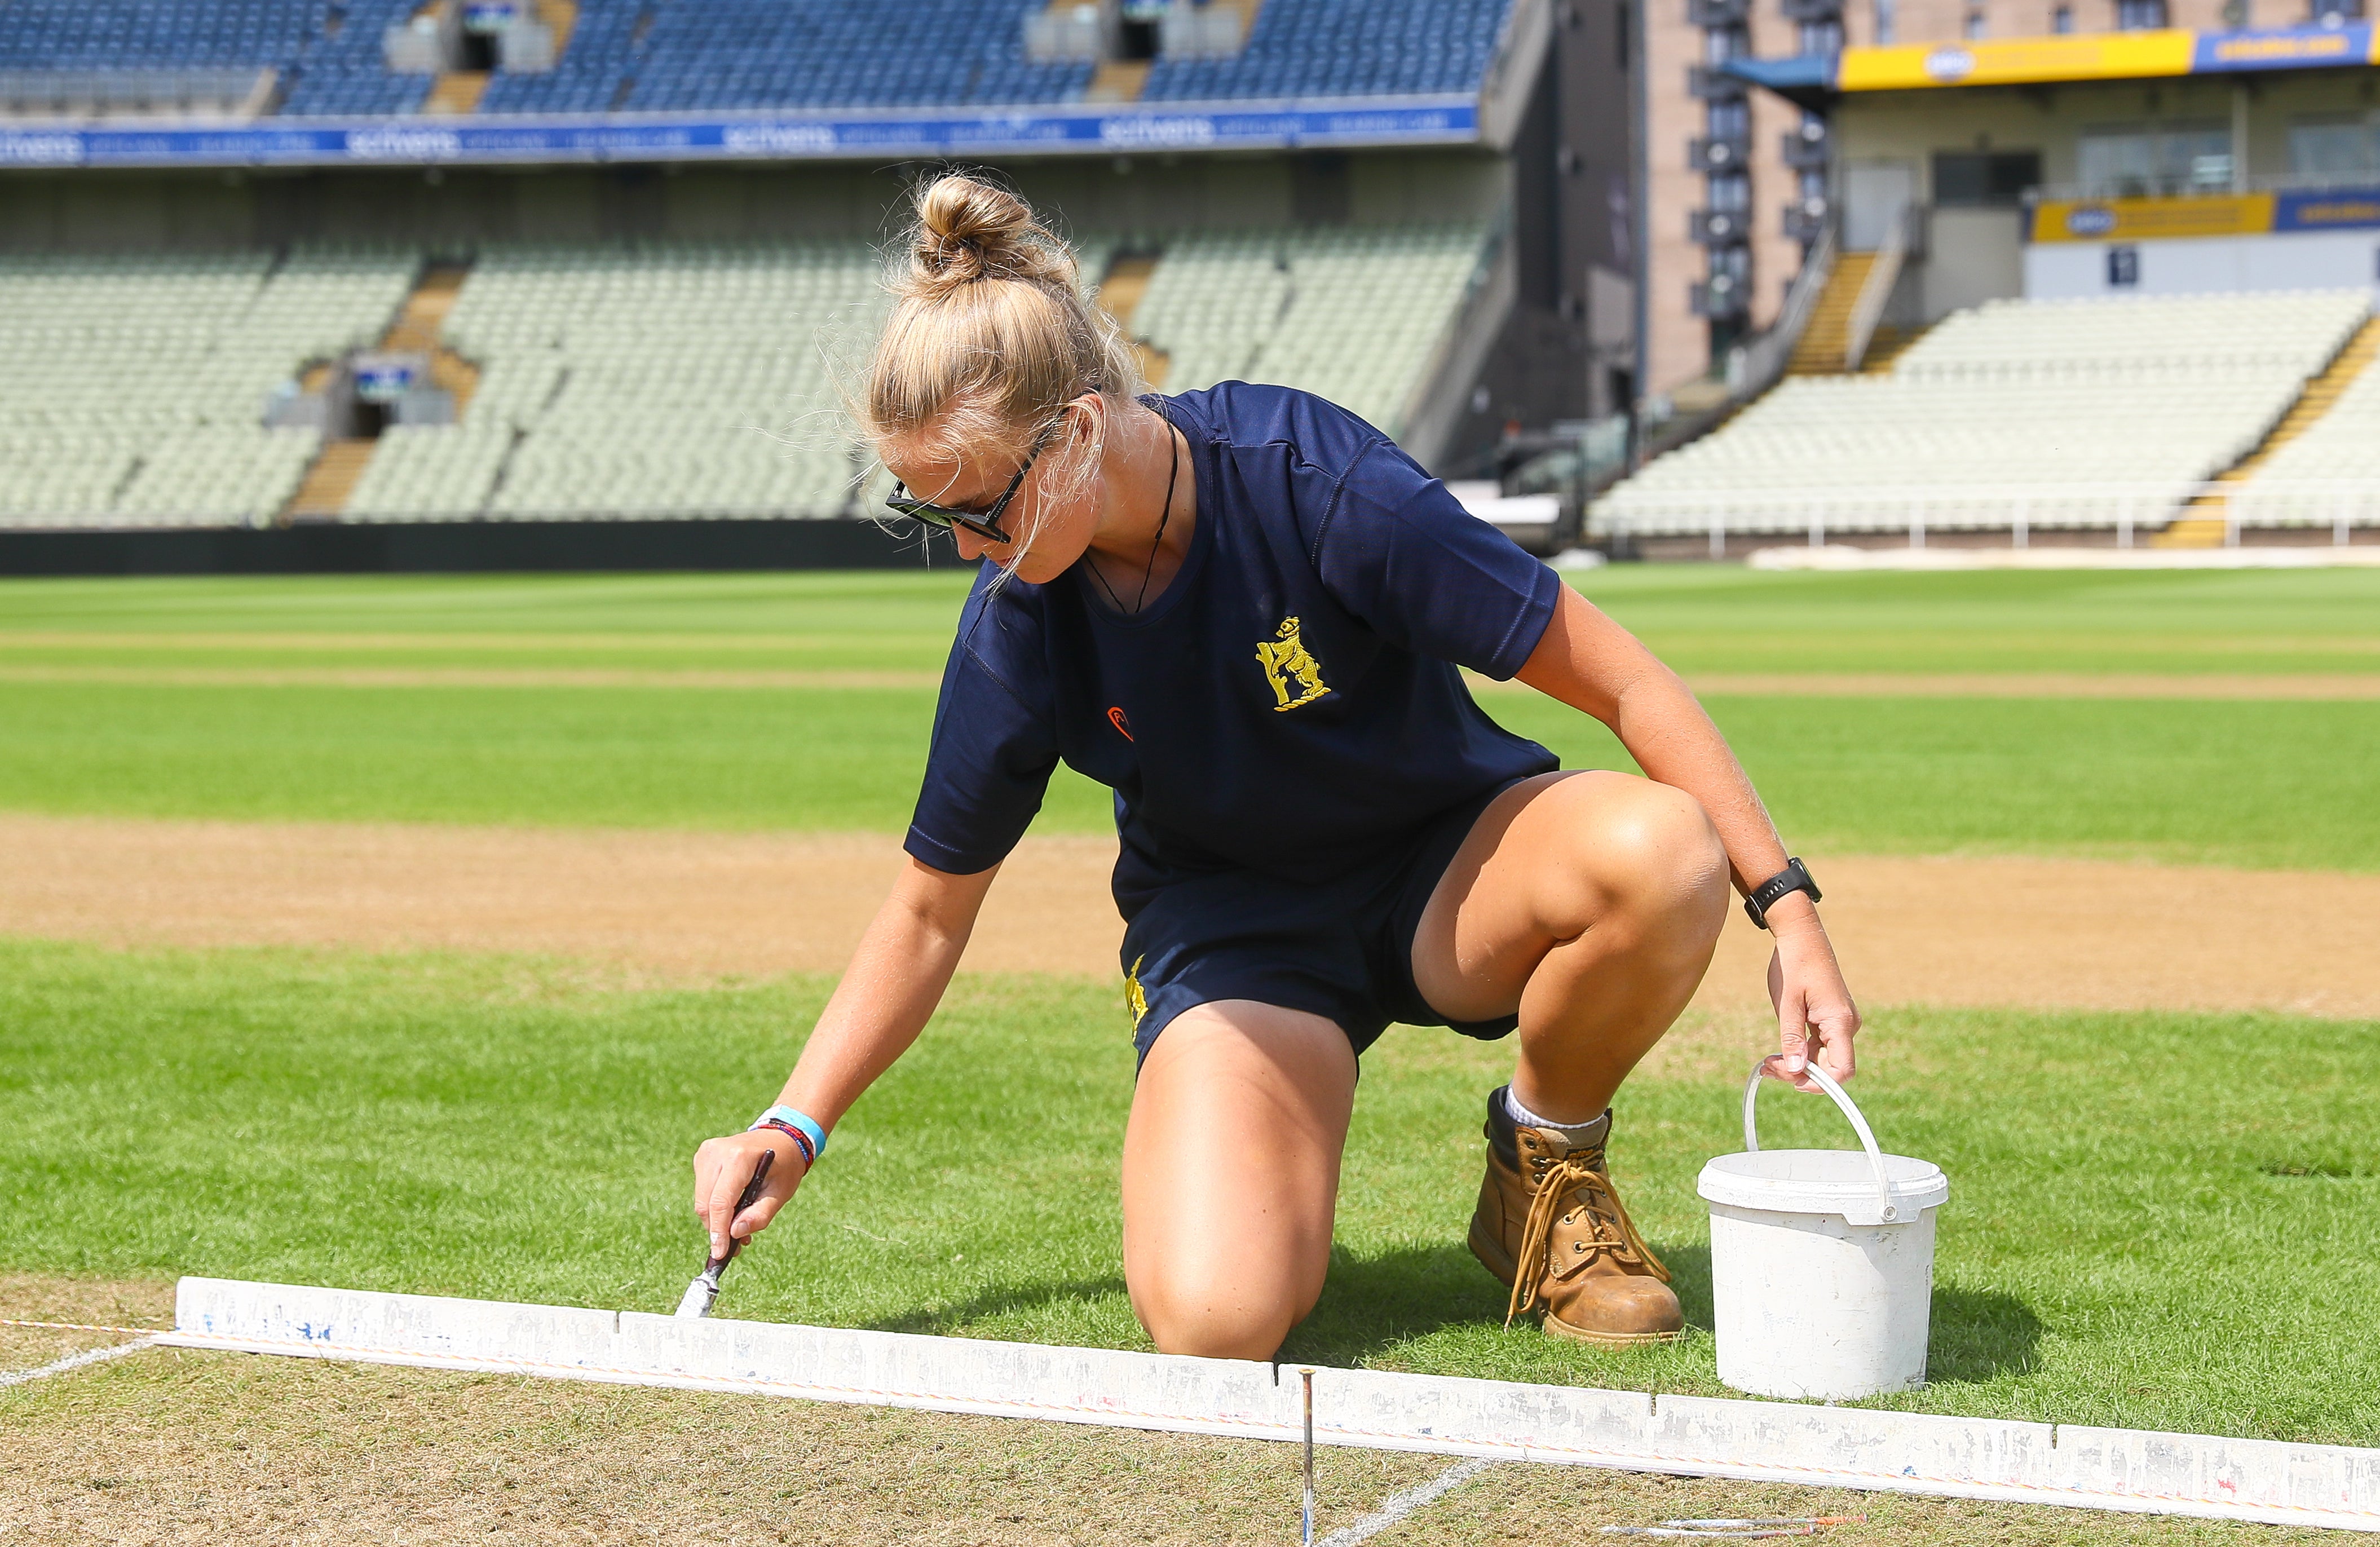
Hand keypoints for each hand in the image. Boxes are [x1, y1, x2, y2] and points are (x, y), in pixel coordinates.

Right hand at [691, 1129, 805, 1259]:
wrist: (781, 1138)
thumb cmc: (784, 1166)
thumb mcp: (780, 1193)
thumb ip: (760, 1215)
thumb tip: (734, 1233)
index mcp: (739, 1157)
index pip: (720, 1202)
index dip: (718, 1231)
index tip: (720, 1254)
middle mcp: (717, 1152)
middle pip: (706, 1204)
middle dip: (717, 1229)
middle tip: (734, 1247)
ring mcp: (706, 1152)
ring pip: (701, 1201)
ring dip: (715, 1220)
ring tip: (738, 1229)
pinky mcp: (702, 1157)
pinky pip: (702, 1191)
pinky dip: (714, 1207)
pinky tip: (732, 1211)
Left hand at [1762, 899, 1858, 1093]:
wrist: (1801, 937)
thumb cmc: (1793, 965)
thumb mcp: (1787, 1003)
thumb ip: (1792, 1037)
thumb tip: (1797, 1070)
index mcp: (1840, 1021)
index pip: (1842, 1070)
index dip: (1820, 1084)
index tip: (1791, 1081)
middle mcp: (1845, 1025)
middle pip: (1830, 1068)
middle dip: (1799, 1074)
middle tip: (1767, 1067)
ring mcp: (1839, 1023)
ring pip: (1822, 1059)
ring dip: (1797, 1065)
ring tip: (1767, 1063)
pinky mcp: (1829, 1021)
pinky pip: (1818, 1047)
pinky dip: (1799, 1053)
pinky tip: (1778, 1054)